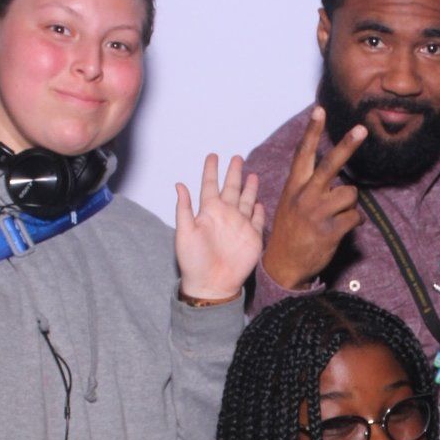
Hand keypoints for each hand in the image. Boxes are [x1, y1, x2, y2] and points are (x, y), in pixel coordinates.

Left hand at [175, 154, 264, 300]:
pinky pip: (257, 220)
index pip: (210, 185)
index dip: (211, 170)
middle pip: (231, 188)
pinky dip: (259, 211)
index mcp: (208, 212)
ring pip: (246, 200)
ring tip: (252, 175)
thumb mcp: (185, 233)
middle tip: (236, 157)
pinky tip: (259, 203)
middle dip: (234, 173)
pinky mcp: (253, 237)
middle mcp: (225, 215)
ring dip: (249, 188)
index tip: (212, 156)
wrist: (212, 284)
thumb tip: (179, 185)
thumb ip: (184, 209)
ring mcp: (240, 225)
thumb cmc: (194, 261)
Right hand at [261, 107, 365, 289]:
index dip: (313, 131)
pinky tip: (342, 229)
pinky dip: (354, 222)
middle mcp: (305, 196)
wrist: (283, 266)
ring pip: (350, 194)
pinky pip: (355, 217)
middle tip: (362, 128)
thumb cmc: (290, 231)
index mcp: (294, 187)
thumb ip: (308, 187)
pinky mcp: (330, 231)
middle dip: (348, 145)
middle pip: (331, 165)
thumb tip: (338, 177)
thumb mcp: (290, 203)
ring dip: (350, 204)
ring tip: (337, 215)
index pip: (304, 153)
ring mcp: (317, 214)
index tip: (320, 110)